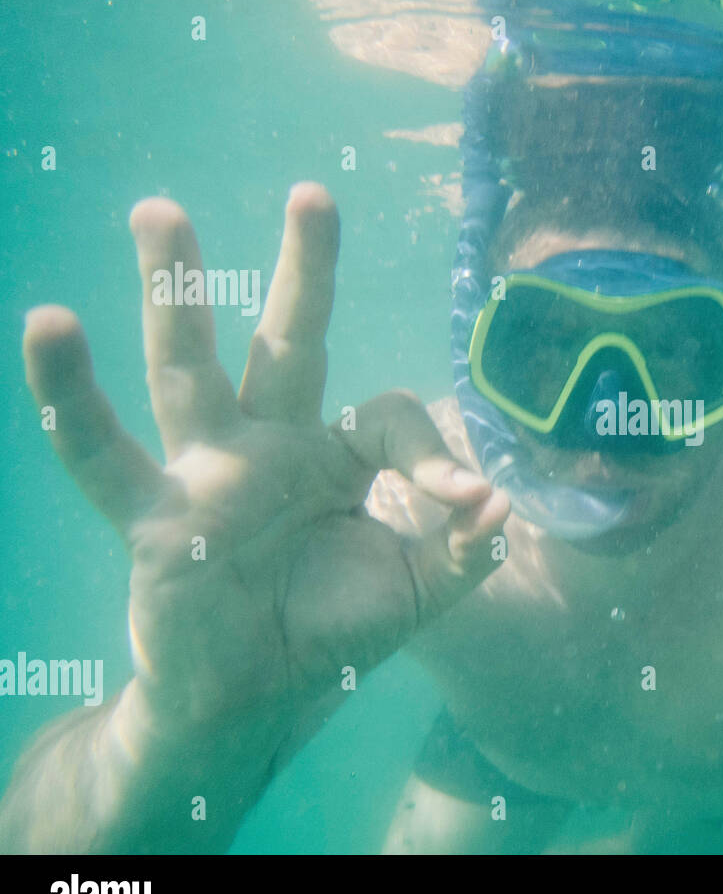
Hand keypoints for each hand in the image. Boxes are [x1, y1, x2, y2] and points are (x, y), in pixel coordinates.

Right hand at [22, 184, 508, 735]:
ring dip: (175, 292)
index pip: (390, 418)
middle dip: (304, 272)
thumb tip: (503, 505)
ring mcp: (207, 474)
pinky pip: (102, 455)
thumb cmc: (334, 631)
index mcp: (337, 458)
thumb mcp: (416, 590)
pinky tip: (48, 327)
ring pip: (188, 370)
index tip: (466, 500)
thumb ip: (464, 550)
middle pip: (289, 344)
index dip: (434, 455)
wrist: (258, 700)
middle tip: (314, 193)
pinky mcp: (156, 517)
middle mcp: (272, 447)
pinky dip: (72, 399)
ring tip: (159, 211)